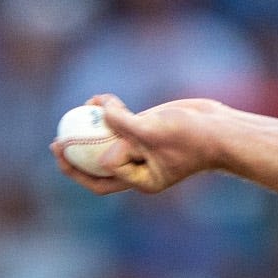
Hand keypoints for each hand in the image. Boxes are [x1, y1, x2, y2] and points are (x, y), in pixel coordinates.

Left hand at [51, 94, 229, 196]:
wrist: (221, 129)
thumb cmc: (192, 137)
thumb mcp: (154, 131)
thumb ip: (124, 126)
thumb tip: (99, 116)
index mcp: (140, 180)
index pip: (101, 178)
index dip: (78, 167)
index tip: (63, 150)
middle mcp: (138, 167)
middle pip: (98, 166)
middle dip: (76, 154)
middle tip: (56, 141)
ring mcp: (143, 148)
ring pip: (109, 140)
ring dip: (93, 127)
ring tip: (81, 108)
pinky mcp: (148, 130)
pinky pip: (122, 123)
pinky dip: (110, 111)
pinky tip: (99, 97)